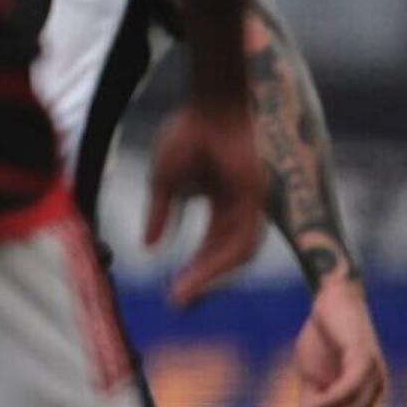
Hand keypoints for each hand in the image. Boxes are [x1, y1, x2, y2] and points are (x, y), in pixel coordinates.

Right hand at [146, 98, 264, 306]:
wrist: (212, 104)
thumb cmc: (189, 133)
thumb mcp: (166, 181)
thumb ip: (160, 214)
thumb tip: (149, 246)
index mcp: (221, 201)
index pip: (209, 245)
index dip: (194, 269)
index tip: (173, 291)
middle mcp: (240, 208)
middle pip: (224, 255)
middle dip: (202, 280)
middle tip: (178, 302)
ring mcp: (252, 204)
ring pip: (236, 253)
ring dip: (210, 275)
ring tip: (185, 293)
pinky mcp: (257, 199)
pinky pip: (244, 237)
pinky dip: (222, 258)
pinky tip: (201, 272)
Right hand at [283, 273, 387, 406]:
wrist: (329, 300)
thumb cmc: (324, 338)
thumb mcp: (311, 377)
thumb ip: (309, 405)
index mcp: (362, 397)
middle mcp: (374, 389)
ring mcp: (372, 372)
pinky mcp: (363, 355)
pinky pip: (351, 385)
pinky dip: (333, 399)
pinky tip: (313, 406)